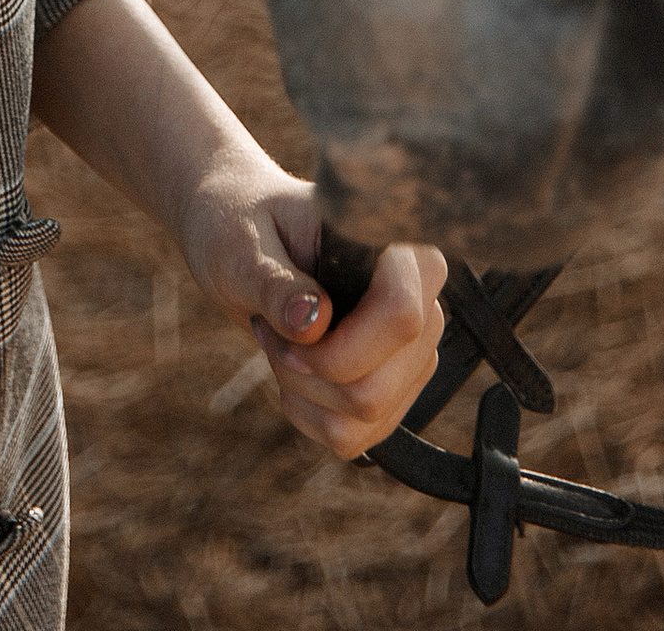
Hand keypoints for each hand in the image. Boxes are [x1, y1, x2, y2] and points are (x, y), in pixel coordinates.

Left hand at [176, 156, 445, 461]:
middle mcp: (421, 299)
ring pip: (369, 416)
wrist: (242, 242)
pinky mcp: (396, 387)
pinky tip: (293, 368)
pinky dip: (309, 414)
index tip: (283, 330)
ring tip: (279, 339)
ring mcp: (414, 350)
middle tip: (269, 328)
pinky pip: (358, 437)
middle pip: (379, 385)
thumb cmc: (241, 227)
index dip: (338, 347)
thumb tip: (311, 322)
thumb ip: (274, 283)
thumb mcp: (241, 247)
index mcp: (394, 246)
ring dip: (304, 394)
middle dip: (308, 375)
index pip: (401, 317)